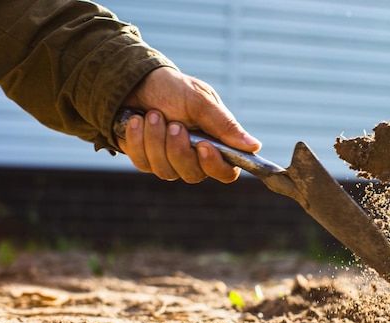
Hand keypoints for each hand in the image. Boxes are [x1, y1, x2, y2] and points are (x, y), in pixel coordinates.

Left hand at [117, 67, 260, 182]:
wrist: (136, 81)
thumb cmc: (173, 89)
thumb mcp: (200, 100)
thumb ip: (224, 124)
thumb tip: (254, 146)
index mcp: (215, 143)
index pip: (225, 171)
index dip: (215, 165)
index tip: (203, 146)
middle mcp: (194, 157)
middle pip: (193, 175)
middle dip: (179, 149)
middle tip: (173, 124)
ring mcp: (170, 162)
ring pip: (166, 171)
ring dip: (156, 140)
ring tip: (152, 115)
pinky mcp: (147, 161)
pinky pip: (144, 163)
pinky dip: (138, 139)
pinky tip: (136, 120)